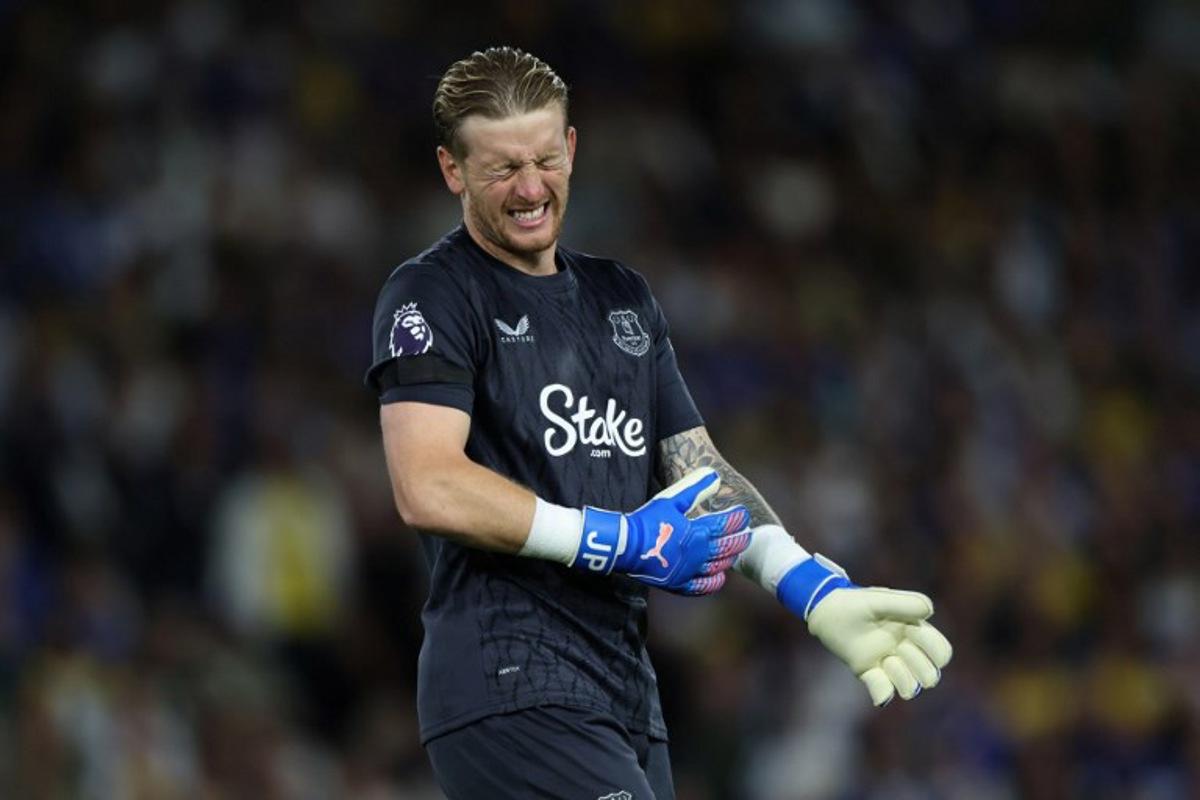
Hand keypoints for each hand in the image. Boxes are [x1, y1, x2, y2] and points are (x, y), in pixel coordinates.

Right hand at [574, 468, 751, 594]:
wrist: (625, 545)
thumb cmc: (647, 520)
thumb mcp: (671, 499)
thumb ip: (695, 488)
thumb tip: (715, 476)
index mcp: (697, 533)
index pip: (724, 526)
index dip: (736, 520)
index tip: (743, 515)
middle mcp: (697, 555)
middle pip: (726, 548)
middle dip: (739, 541)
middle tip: (747, 535)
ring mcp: (688, 571)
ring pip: (717, 567)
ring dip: (729, 559)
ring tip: (735, 553)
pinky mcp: (678, 583)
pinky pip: (700, 587)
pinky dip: (712, 583)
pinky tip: (719, 578)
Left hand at [777, 555, 952, 705]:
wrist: (826, 610)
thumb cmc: (855, 602)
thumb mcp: (878, 599)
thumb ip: (903, 603)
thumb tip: (929, 612)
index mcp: (914, 632)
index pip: (942, 652)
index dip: (932, 647)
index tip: (910, 630)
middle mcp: (905, 650)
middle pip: (932, 674)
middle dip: (919, 664)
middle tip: (898, 647)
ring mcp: (887, 663)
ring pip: (912, 688)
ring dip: (903, 677)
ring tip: (886, 661)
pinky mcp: (869, 672)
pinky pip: (882, 691)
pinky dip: (882, 693)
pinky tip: (876, 684)